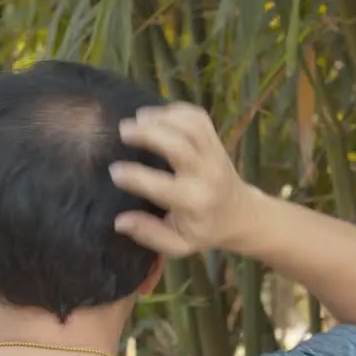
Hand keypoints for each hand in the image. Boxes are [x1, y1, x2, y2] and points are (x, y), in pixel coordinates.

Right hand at [109, 103, 254, 256]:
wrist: (240, 214)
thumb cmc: (204, 229)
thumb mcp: (178, 244)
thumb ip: (150, 234)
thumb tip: (120, 222)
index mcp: (194, 202)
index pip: (161, 186)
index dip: (135, 177)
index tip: (114, 171)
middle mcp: (206, 174)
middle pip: (178, 145)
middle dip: (149, 134)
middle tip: (123, 130)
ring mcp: (214, 154)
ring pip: (190, 125)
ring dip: (162, 117)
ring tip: (138, 118)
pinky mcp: (216, 141)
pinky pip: (198, 118)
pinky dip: (177, 110)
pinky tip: (157, 115)